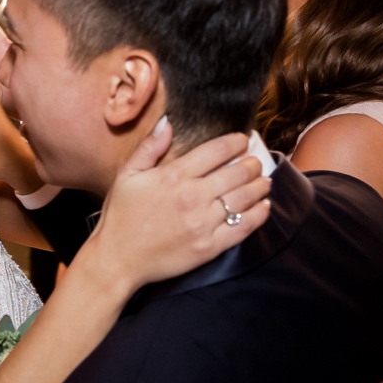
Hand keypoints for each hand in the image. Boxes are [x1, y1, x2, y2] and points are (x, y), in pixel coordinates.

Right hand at [80, 119, 271, 294]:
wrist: (117, 259)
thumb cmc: (120, 217)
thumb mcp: (126, 176)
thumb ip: (148, 148)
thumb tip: (168, 123)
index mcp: (173, 176)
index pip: (216, 151)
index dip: (235, 142)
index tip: (243, 139)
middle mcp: (192, 197)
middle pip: (236, 173)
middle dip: (251, 163)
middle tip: (255, 162)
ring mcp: (203, 223)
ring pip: (244, 198)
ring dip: (260, 186)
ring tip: (264, 181)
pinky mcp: (209, 246)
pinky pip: (243, 227)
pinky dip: (258, 215)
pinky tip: (263, 206)